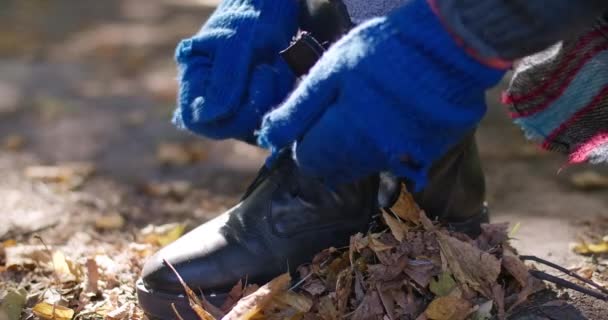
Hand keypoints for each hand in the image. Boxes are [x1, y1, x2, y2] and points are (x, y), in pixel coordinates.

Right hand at [173, 0, 298, 141]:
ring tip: (275, 64)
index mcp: (194, 78)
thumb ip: (224, 78)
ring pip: (252, 127)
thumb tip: (210, 116)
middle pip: (225, 128)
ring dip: (270, 99)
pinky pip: (270, 119)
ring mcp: (237, 105)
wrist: (278, 8)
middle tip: (267, 71)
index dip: (220, 116)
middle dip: (251, 106)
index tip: (245, 87)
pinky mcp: (261, 106)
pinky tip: (282, 72)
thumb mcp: (235, 42)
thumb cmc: (250, 17)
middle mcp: (212, 97)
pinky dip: (281, 99)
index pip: (194, 119)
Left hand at [258, 0, 503, 188]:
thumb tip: (268, 139)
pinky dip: (387, 146)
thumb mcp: (329, 72)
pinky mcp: (427, 155)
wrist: (449, 46)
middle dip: (328, 147)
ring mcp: (402, 160)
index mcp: (342, 139)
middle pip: (335, 169)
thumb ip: (297, 110)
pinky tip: (394, 116)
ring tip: (367, 109)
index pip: (307, 160)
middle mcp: (370, 158)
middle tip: (340, 110)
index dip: (304, 138)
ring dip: (356, 147)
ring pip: (363, 166)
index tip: (314, 116)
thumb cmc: (381, 52)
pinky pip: (395, 161)